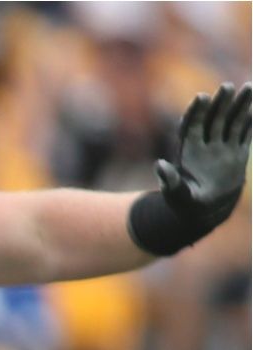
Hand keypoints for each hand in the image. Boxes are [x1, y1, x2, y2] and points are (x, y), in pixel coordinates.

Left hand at [160, 83, 251, 217]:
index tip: (202, 97)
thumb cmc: (186, 204)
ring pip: (231, 122)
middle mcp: (205, 145)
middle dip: (219, 103)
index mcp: (188, 151)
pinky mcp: (236, 154)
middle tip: (226, 87)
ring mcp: (222, 148)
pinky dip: (249, 123)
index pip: (192, 126)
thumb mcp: (176, 195)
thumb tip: (159, 165)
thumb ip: (170, 181)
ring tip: (249, 87)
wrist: (205, 210)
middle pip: (213, 119)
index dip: (196, 112)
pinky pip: (244, 135)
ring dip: (240, 106)